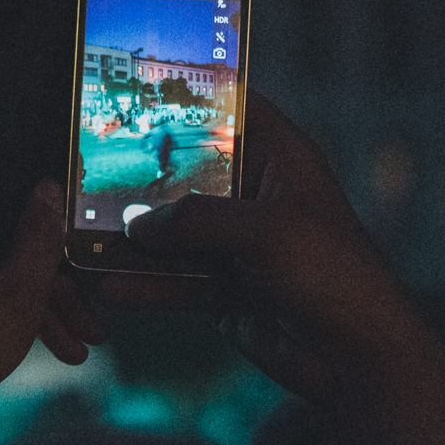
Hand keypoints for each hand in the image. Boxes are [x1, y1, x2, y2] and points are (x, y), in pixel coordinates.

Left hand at [0, 150, 91, 422]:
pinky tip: (58, 348)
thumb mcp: (16, 296)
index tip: (81, 177)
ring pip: (1, 256)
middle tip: (99, 297)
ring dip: (46, 295)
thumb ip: (39, 238)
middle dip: (59, 260)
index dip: (40, 155)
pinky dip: (16, 306)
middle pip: (10, 217)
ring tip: (87, 340)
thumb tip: (49, 187)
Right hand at [100, 92, 441, 404]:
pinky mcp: (226, 287)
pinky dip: (146, 286)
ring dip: (135, 239)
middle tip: (90, 164)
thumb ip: (196, 219)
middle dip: (144, 172)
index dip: (195, 92)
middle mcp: (258, 195)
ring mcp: (239, 243)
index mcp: (283, 160)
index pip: (236, 107)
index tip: (143, 85)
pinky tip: (111, 290)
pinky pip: (176, 280)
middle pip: (190, 170)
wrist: (359, 359)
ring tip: (85, 236)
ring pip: (175, 231)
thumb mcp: (264, 231)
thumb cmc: (334, 275)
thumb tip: (138, 223)